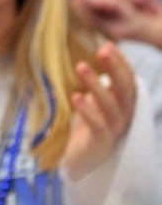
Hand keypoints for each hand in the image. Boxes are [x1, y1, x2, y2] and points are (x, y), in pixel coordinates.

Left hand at [63, 41, 136, 178]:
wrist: (79, 160)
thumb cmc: (88, 125)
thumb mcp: (95, 100)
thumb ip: (100, 82)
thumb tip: (98, 52)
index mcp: (125, 105)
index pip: (129, 80)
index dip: (121, 63)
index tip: (108, 44)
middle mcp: (124, 117)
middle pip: (124, 90)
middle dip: (115, 68)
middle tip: (103, 50)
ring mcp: (114, 131)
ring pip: (110, 106)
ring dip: (96, 85)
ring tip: (81, 66)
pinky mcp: (101, 143)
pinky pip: (97, 125)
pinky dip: (87, 110)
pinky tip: (76, 96)